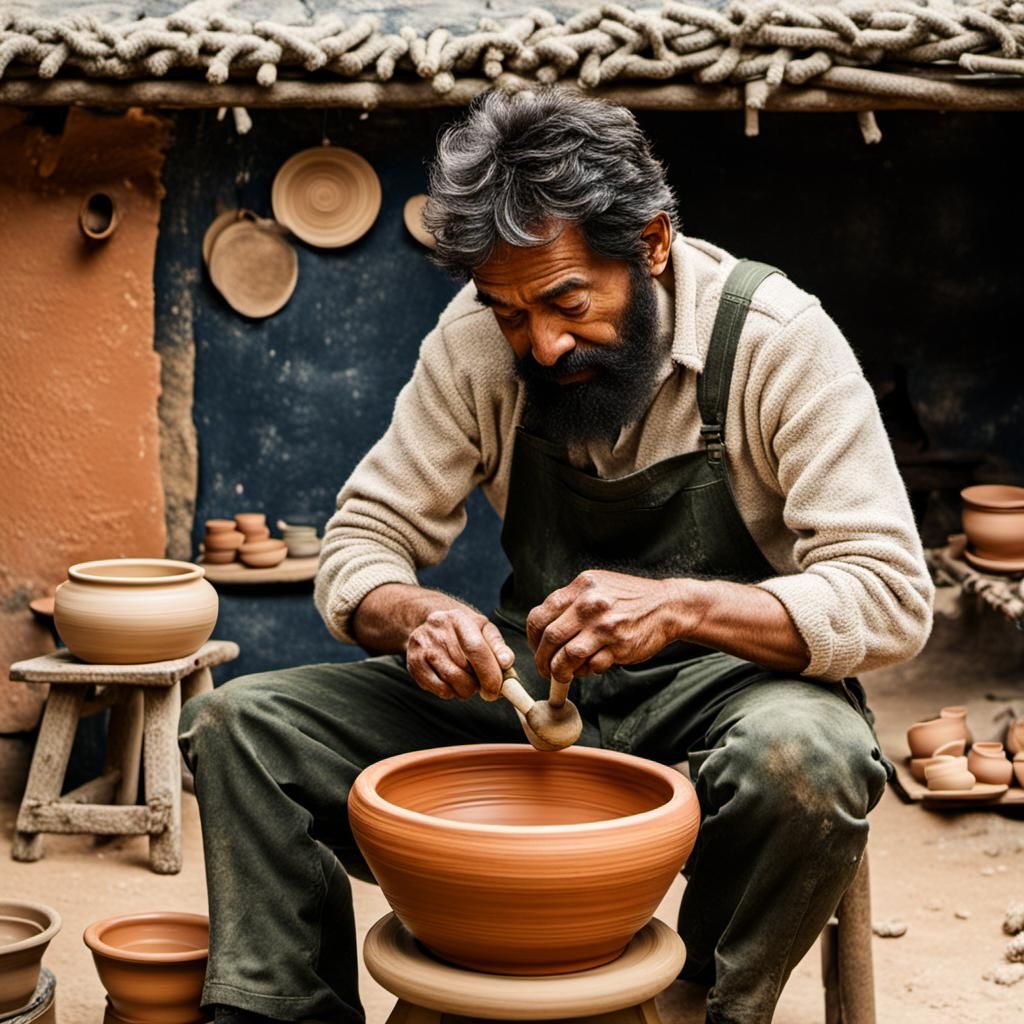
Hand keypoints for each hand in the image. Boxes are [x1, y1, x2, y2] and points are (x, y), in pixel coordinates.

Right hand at [406, 606, 514, 700]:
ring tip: (468, 680)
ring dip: (466, 690)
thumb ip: (498, 646)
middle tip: (484, 683)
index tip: (497, 689)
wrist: (430, 624)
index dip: (489, 673)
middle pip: (464, 670)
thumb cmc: (463, 631)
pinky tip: (453, 681)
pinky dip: (452, 692)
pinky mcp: (414, 664)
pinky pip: (440, 690)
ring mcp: (422, 648)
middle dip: (480, 684)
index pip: (476, 649)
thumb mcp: (483, 629)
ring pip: (452, 683)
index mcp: (458, 619)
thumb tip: (506, 662)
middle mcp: (436, 631)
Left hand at [527, 571, 688, 683]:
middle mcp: (590, 604)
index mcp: (581, 587)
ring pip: (567, 656)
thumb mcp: (598, 586)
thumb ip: (572, 601)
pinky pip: (591, 666)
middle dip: (541, 659)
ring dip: (560, 671)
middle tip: (544, 668)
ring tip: (563, 674)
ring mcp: (605, 626)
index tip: (536, 647)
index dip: (532, 637)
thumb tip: (544, 626)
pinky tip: (590, 667)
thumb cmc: (630, 598)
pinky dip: (586, 671)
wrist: (668, 606)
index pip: (541, 614)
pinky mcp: (618, 646)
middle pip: (550, 638)